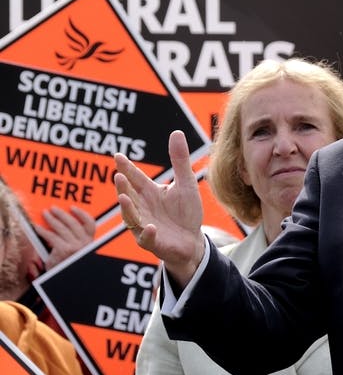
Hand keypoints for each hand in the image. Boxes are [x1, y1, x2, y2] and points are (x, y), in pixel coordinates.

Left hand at [36, 205, 95, 268]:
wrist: (64, 281)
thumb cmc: (67, 266)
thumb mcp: (75, 253)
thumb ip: (73, 240)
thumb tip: (59, 225)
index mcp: (89, 243)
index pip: (90, 224)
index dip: (82, 214)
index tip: (73, 208)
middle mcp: (84, 244)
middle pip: (73, 223)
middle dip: (62, 214)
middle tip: (53, 208)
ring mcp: (74, 247)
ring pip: (61, 228)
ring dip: (51, 219)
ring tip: (45, 214)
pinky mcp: (62, 250)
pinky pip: (51, 236)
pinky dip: (42, 230)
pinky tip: (36, 227)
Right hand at [114, 130, 205, 285]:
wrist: (192, 240)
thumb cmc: (186, 212)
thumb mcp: (186, 184)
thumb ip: (180, 160)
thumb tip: (176, 132)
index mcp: (149, 192)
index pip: (135, 177)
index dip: (126, 167)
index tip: (118, 156)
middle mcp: (142, 207)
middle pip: (129, 195)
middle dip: (122, 187)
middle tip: (118, 176)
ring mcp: (144, 225)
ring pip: (131, 216)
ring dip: (127, 208)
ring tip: (124, 198)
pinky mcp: (152, 242)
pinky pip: (146, 238)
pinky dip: (147, 233)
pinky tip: (150, 226)